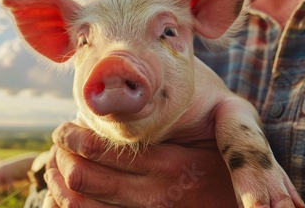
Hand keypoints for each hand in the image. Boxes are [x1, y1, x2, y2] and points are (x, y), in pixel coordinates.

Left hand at [43, 122, 237, 206]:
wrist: (247, 206)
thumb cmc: (226, 165)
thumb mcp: (214, 136)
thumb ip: (172, 124)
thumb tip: (125, 106)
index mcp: (168, 163)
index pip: (98, 149)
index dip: (71, 137)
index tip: (64, 129)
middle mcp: (154, 195)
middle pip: (82, 177)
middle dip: (60, 158)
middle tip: (57, 146)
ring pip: (80, 204)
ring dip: (59, 183)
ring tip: (57, 167)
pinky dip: (68, 206)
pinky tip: (67, 194)